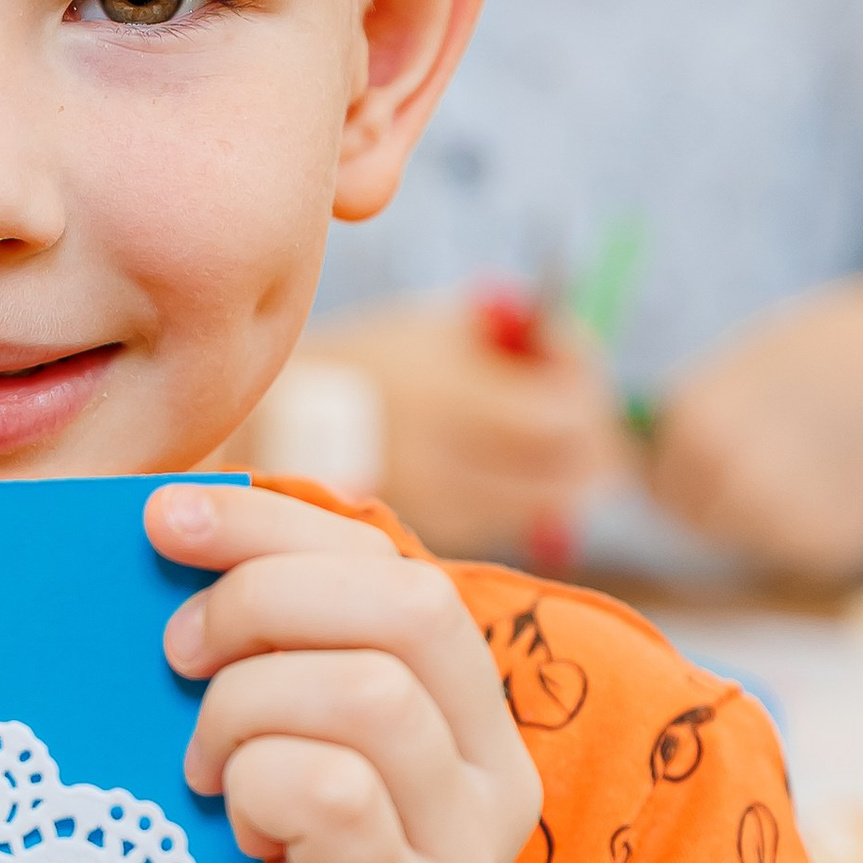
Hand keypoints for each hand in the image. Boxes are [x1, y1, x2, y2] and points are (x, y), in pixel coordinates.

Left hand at [149, 481, 539, 862]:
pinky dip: (255, 788)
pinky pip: (329, 792)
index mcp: (467, 717)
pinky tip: (232, 830)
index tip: (165, 521)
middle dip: (258, 602)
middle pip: (403, 604)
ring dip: (242, 711)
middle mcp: (490, 776)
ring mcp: (460, 850)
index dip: (275, 525)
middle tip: (175, 662)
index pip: (394, 566)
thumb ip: (271, 654)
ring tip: (205, 774)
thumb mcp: (278, 754)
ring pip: (364, 693)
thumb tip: (180, 527)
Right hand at [320, 299, 626, 559]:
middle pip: (574, 471)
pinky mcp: (432, 538)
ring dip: (557, 472)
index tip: (565, 363)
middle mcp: (452, 460)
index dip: (586, 385)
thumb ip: (514, 338)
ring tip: (533, 439)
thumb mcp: (432, 325)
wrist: (272, 431)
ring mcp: (443, 507)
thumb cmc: (365, 362)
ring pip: (546, 505)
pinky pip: (507, 522)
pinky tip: (493, 468)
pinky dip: (517, 497)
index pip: (570, 414)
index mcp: (454, 393)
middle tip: (574, 413)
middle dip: (589, 439)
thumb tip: (576, 356)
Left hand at [649, 272, 862, 579]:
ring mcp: (791, 519)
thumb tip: (617, 473)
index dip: (673, 465)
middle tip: (764, 446)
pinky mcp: (837, 546)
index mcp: (700, 423)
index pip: (655, 481)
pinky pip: (789, 549)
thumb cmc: (815, 360)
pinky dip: (801, 523)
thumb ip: (678, 427)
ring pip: (739, 536)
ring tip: (801, 457)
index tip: (710, 439)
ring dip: (752, 510)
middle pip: (692, 516)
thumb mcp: (734, 374)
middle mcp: (740, 477)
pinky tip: (837, 477)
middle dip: (708, 491)